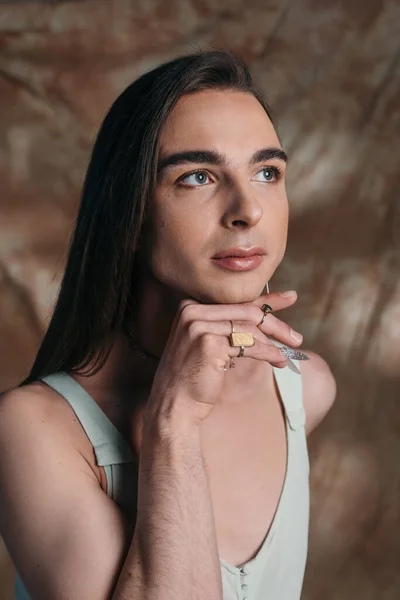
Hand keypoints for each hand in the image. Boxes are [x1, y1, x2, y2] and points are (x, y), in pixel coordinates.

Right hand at [143, 291, 301, 428]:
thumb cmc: (193, 377)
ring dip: (274, 343)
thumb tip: (265, 315)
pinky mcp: (209, 343)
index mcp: (190, 307)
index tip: (291, 298)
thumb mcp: (211, 345)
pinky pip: (248, 345)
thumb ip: (231, 327)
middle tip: (296, 338)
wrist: (175, 404)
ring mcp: (199, 325)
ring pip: (249, 328)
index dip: (267, 300)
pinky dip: (267, 353)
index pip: (236, 301)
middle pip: (246, 312)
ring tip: (287, 355)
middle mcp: (192, 311)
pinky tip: (278, 360)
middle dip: (276, 324)